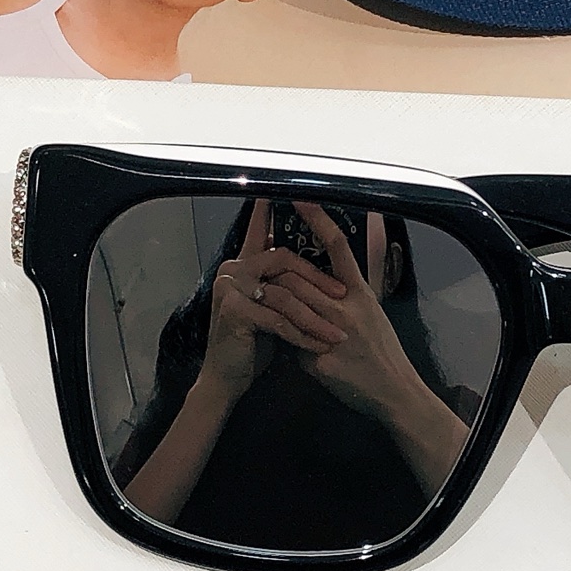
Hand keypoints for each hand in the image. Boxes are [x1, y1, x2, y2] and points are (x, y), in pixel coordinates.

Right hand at [198, 199, 348, 395]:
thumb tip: (316, 268)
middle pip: (285, 259)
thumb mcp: (272, 309)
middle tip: (343, 298)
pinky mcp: (235, 312)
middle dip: (319, 281)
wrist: (227, 378)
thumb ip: (284, 285)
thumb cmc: (253, 344)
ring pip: (286, 293)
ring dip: (316, 316)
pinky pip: (279, 319)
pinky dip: (303, 335)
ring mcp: (231, 288)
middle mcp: (234, 269)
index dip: (272, 211)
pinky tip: (319, 347)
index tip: (288, 192)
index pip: (263, 232)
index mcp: (244, 265)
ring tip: (338, 335)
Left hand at [275, 203, 431, 424]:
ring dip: (270, 303)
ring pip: (287, 305)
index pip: (338, 247)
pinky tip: (280, 345)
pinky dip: (284, 341)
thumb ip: (347, 295)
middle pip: (299, 277)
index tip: (301, 198)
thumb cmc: (383, 352)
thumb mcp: (372, 313)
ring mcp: (332, 333)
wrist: (393, 391)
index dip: (319, 220)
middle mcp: (347, 308)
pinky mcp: (319, 360)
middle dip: (275, 272)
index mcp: (360, 293)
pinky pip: (291, 342)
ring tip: (257, 300)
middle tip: (258, 266)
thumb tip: (323, 279)